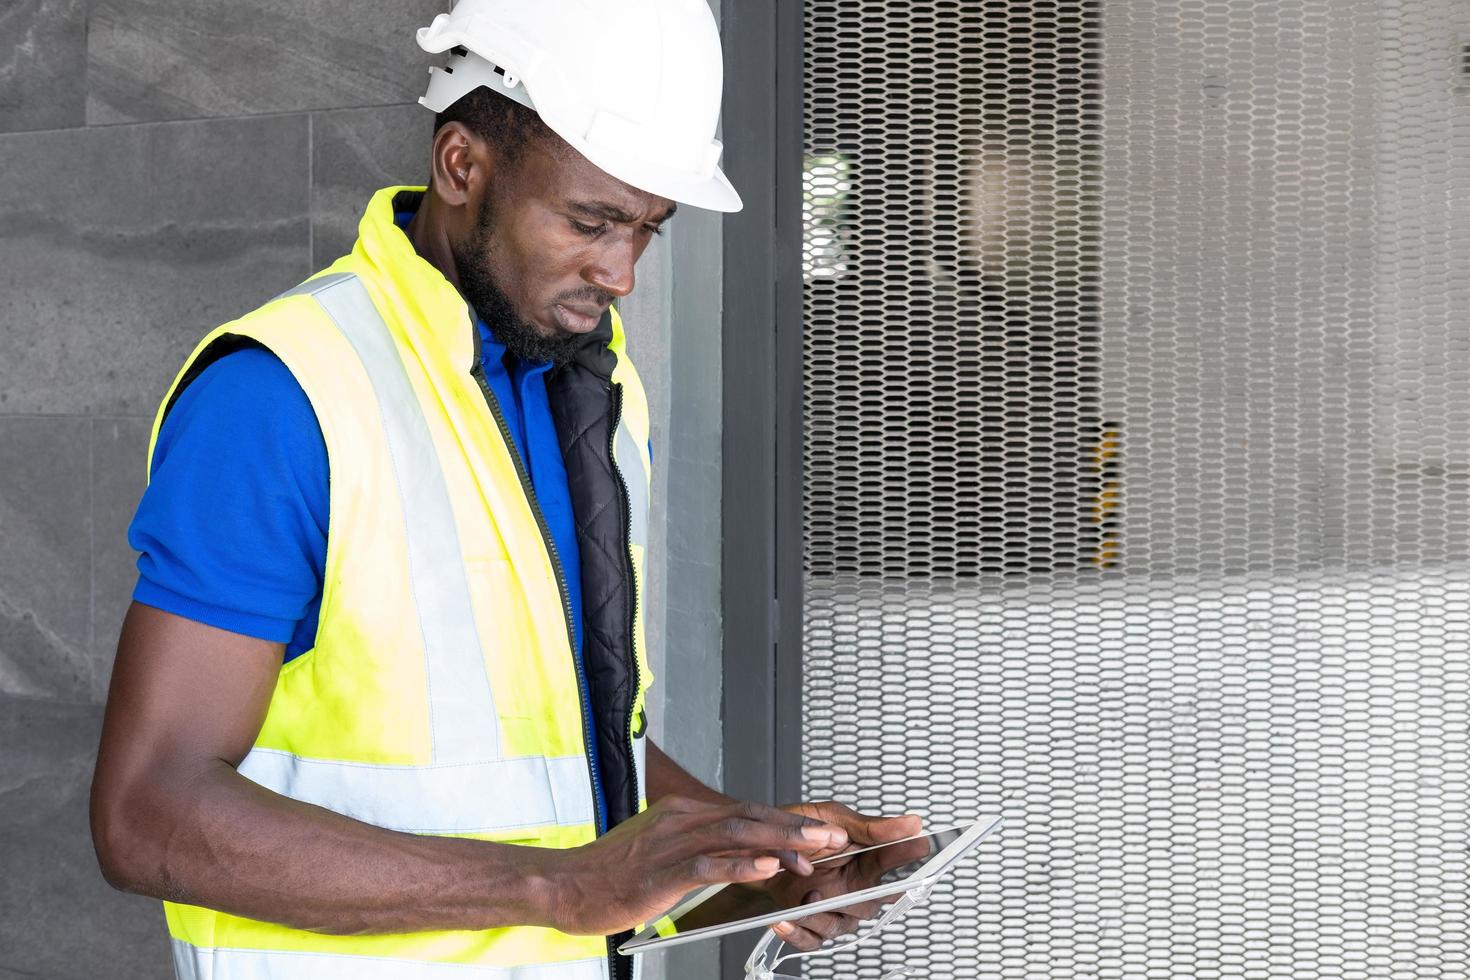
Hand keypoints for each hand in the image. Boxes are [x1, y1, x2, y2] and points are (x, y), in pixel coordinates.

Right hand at [539, 794, 848, 936]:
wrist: (564, 884)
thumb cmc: (609, 875)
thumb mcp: (660, 854)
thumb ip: (698, 851)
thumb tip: (740, 858)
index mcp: (682, 815)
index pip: (745, 812)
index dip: (786, 822)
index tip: (819, 833)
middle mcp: (680, 820)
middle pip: (750, 816)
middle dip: (796, 828)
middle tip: (834, 837)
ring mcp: (671, 842)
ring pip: (737, 834)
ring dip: (781, 841)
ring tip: (814, 851)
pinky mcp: (661, 870)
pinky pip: (708, 864)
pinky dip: (742, 864)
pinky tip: (767, 867)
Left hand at [768, 801, 923, 950]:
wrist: (756, 846)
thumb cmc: (797, 832)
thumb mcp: (832, 818)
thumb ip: (870, 827)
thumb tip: (911, 823)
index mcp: (866, 860)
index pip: (894, 861)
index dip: (907, 855)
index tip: (919, 846)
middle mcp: (855, 888)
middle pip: (873, 902)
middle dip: (865, 895)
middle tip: (852, 886)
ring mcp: (834, 909)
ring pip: (842, 924)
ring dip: (822, 915)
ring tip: (806, 900)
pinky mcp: (810, 925)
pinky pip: (813, 940)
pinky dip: (799, 933)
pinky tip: (785, 921)